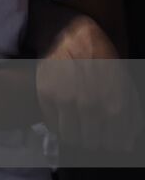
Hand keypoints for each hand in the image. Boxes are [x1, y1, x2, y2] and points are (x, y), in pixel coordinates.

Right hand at [36, 15, 140, 151]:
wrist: (72, 35)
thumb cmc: (103, 60)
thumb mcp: (126, 85)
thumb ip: (131, 116)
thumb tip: (128, 143)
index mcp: (116, 105)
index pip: (115, 144)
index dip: (111, 143)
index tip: (106, 136)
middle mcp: (92, 106)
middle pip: (91, 144)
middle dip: (92, 139)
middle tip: (90, 127)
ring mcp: (67, 100)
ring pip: (70, 138)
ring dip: (74, 134)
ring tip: (75, 122)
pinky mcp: (47, 94)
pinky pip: (52, 124)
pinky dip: (57, 124)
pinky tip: (63, 112)